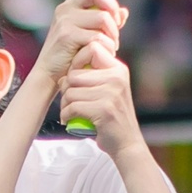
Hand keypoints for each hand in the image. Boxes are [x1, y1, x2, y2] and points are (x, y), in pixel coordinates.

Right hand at [31, 0, 129, 84]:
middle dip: (111, 8)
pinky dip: (104, 46)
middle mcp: (66, 7)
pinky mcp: (66, 34)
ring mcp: (64, 20)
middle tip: (115, 25)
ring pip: (102, 18)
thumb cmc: (70, 57)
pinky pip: (97, 35)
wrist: (50, 77)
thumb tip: (123, 12)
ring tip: (108, 47)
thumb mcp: (90, 37)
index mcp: (72, 4)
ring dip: (112, 34)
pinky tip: (98, 55)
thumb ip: (107, 23)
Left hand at [58, 39, 143, 155]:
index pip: (92, 49)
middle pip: (74, 74)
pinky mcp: (104, 109)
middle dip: (66, 90)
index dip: (76, 63)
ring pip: (70, 91)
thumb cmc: (111, 118)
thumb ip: (93, 79)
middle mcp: (116, 77)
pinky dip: (66, 115)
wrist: (126, 143)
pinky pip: (72, 107)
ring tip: (70, 112)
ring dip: (65, 105)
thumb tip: (65, 75)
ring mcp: (111, 92)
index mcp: (118, 70)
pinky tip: (70, 120)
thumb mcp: (108, 92)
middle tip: (69, 102)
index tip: (75, 80)